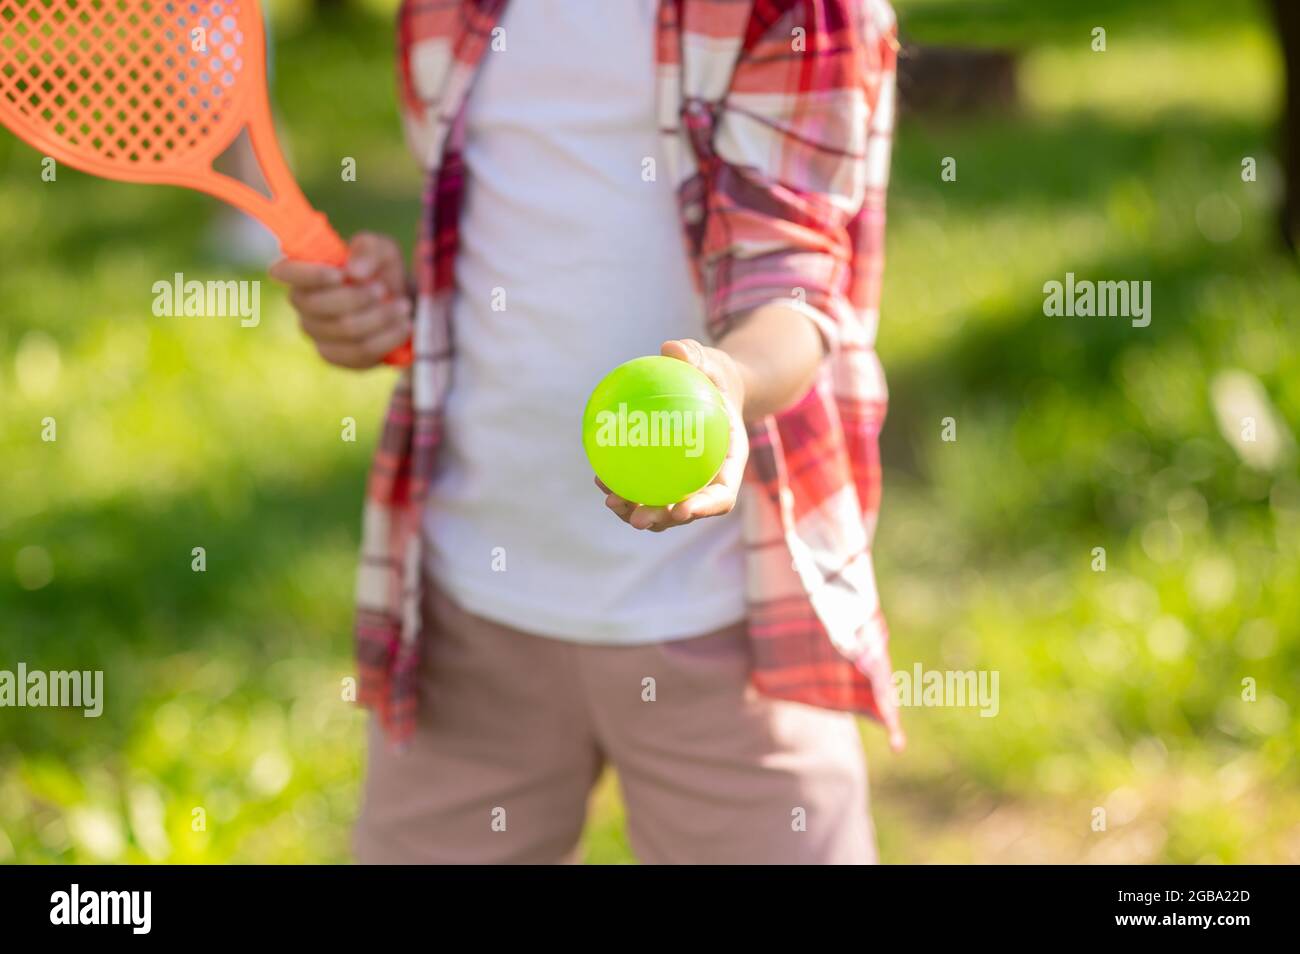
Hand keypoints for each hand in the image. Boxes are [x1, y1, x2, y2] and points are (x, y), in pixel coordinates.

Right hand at [269, 232, 412, 368]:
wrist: (399, 303)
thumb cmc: (379, 270)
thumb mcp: (380, 249)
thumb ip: (368, 251)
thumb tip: (355, 272)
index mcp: (303, 272)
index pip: (284, 272)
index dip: (310, 275)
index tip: (341, 275)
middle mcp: (302, 304)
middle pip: (320, 306)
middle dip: (358, 297)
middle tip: (383, 288)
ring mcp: (316, 334)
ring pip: (345, 330)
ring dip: (380, 317)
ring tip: (403, 306)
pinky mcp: (336, 357)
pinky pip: (359, 353)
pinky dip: (387, 339)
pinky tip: (403, 326)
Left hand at [597, 338, 749, 531]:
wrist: (713, 386)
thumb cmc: (714, 374)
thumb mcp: (712, 361)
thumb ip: (696, 356)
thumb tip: (670, 348)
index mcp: (730, 462)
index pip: (722, 495)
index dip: (703, 508)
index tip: (681, 510)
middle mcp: (709, 479)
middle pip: (687, 511)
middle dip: (661, 519)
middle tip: (636, 519)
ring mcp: (686, 481)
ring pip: (662, 507)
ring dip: (636, 512)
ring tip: (611, 501)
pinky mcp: (665, 475)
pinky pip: (644, 487)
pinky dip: (624, 488)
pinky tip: (599, 477)